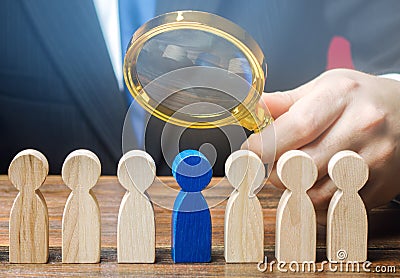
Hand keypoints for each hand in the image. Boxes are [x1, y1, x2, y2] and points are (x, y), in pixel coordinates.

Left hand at [242, 69, 399, 223]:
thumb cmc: (357, 98)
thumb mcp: (323, 87)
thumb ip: (284, 101)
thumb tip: (251, 110)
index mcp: (341, 96)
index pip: (296, 127)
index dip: (265, 144)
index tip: (250, 150)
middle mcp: (362, 126)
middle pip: (303, 165)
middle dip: (275, 170)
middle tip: (269, 165)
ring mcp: (375, 159)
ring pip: (317, 193)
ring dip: (293, 190)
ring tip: (291, 174)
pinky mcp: (381, 185)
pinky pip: (336, 206)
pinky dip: (316, 202)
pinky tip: (314, 184)